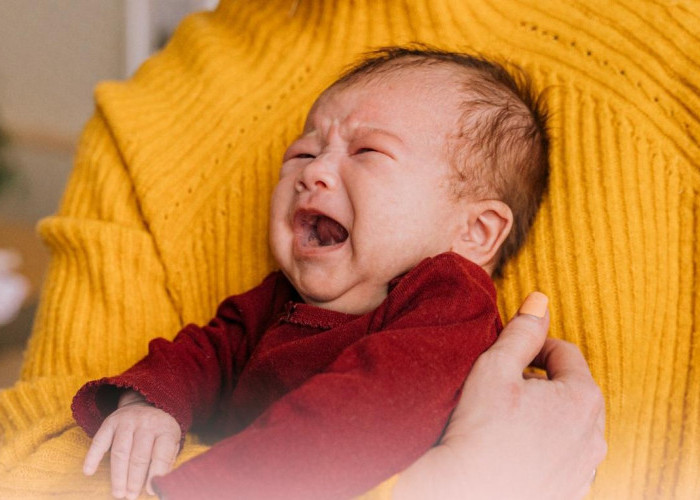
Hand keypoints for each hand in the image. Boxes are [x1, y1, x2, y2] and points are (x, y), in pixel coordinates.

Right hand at [83, 390, 181, 498]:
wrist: (146, 402)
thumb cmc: (160, 430)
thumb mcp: (172, 440)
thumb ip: (167, 460)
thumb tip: (161, 483)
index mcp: (165, 429)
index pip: (161, 454)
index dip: (156, 474)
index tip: (150, 491)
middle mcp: (147, 423)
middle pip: (139, 456)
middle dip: (134, 479)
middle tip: (130, 497)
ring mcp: (127, 421)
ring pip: (120, 452)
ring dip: (118, 475)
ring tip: (118, 493)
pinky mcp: (110, 422)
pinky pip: (99, 441)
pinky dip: (93, 457)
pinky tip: (88, 472)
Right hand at [395, 292, 606, 499]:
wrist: (465, 494)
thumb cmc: (478, 429)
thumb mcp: (495, 367)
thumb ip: (522, 330)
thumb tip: (541, 298)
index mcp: (583, 397)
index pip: (564, 353)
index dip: (532, 350)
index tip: (507, 362)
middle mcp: (595, 435)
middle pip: (569, 389)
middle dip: (540, 384)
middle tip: (503, 391)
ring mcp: (585, 467)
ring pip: (567, 424)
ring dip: (543, 416)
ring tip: (506, 422)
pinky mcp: (571, 491)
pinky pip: (562, 456)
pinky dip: (543, 448)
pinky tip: (513, 449)